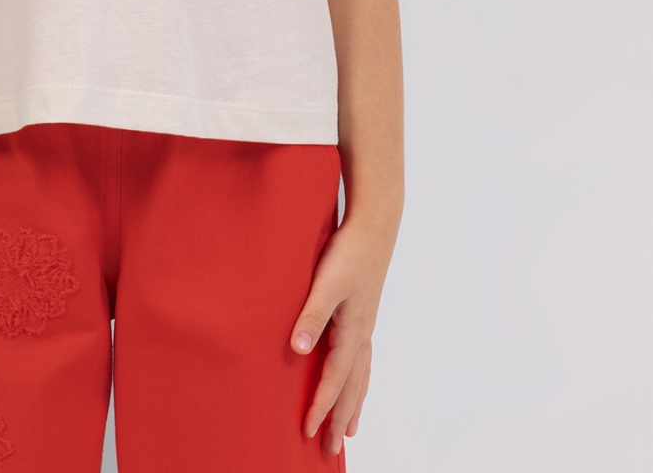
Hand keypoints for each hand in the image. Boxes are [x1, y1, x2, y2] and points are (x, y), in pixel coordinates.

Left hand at [289, 217, 396, 457]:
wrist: (374, 225)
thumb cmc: (349, 251)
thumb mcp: (326, 283)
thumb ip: (311, 315)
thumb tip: (298, 350)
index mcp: (352, 331)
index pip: (334, 379)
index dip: (320, 406)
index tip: (307, 430)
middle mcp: (362, 333)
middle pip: (352, 386)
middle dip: (340, 417)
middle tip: (330, 447)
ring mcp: (365, 323)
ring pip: (360, 375)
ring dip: (353, 402)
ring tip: (350, 427)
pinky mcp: (363, 312)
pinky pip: (362, 358)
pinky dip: (359, 378)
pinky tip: (355, 377)